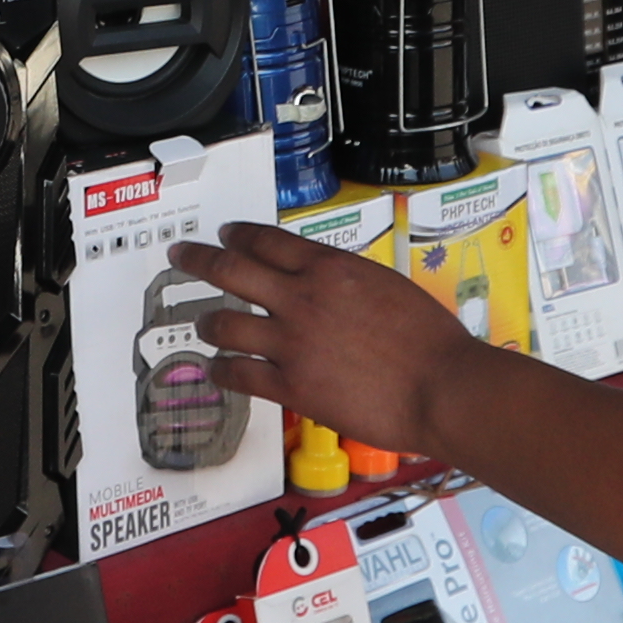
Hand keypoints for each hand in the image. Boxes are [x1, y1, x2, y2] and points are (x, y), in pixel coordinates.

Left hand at [169, 219, 498, 462]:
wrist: (441, 387)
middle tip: (180, 256)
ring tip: (201, 323)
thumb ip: (346, 281)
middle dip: (198, 260)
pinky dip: (221, 370)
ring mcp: (292, 344)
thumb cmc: (430, 340)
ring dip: (206, 322)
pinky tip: (217, 370)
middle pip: (231, 269)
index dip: (238, 235)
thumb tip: (324, 283)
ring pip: (224, 323)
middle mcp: (302, 299)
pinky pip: (239, 373)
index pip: (266, 239)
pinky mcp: (292, 386)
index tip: (225, 235)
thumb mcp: (387, 285)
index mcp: (330, 268)